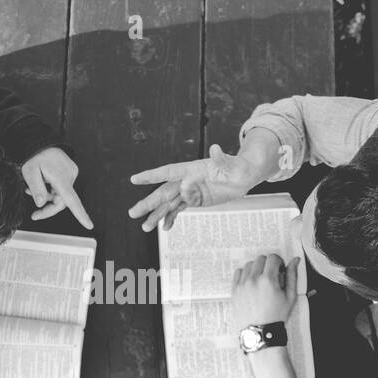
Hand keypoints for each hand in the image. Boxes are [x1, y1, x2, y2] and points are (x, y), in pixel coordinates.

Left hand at [22, 146, 92, 229]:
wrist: (41, 141)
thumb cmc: (35, 156)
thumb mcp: (29, 172)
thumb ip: (36, 189)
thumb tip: (41, 204)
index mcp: (61, 176)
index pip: (72, 200)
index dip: (80, 214)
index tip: (89, 225)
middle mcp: (70, 175)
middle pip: (63, 201)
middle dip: (49, 208)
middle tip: (35, 214)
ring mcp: (71, 173)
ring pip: (61, 195)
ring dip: (48, 197)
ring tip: (31, 190)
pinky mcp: (70, 172)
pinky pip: (62, 188)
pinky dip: (51, 190)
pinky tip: (41, 184)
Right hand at [128, 144, 255, 231]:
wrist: (245, 175)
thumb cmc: (240, 166)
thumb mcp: (233, 164)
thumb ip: (222, 159)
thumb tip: (214, 148)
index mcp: (192, 169)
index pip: (168, 172)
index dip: (151, 176)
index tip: (134, 179)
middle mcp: (187, 180)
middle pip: (163, 192)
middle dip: (148, 203)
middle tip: (132, 213)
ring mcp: (191, 191)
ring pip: (168, 204)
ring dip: (156, 215)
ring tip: (144, 227)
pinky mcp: (196, 200)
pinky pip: (179, 209)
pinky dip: (171, 218)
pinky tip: (165, 228)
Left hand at [232, 253, 299, 329]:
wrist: (261, 332)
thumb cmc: (276, 317)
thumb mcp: (290, 297)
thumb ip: (292, 276)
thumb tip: (294, 261)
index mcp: (268, 280)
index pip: (272, 257)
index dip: (279, 262)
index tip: (280, 269)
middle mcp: (253, 280)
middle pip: (260, 259)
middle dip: (268, 264)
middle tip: (272, 275)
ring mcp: (242, 285)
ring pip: (249, 264)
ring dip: (257, 268)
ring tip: (261, 280)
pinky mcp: (235, 291)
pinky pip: (238, 273)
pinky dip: (245, 273)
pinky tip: (251, 281)